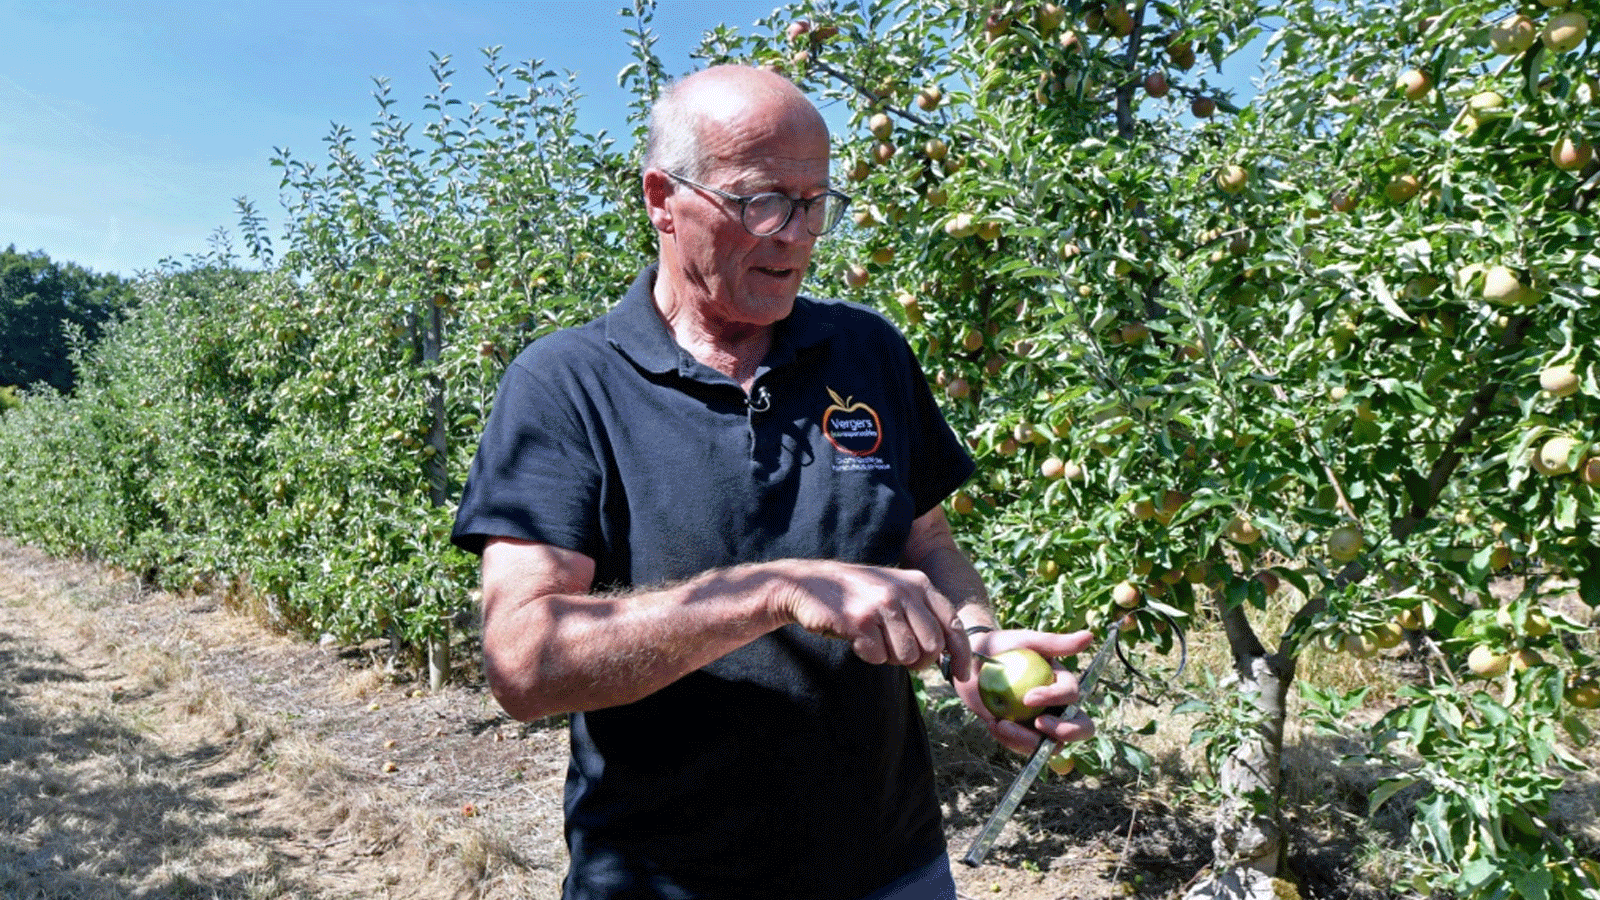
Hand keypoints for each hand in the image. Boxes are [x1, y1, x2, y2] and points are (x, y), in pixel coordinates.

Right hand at [769, 560, 970, 673]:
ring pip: (906, 655)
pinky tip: (857, 638)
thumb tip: (947, 654)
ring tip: (874, 639)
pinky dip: (868, 655)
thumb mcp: (895, 591)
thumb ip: (922, 614)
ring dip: (890, 657)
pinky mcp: (860, 621)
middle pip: (932, 646)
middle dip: (920, 660)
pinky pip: (878, 656)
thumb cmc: (856, 594)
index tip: (963, 675)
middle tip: (899, 655)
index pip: (953, 623)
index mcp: (918, 583)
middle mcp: (903, 591)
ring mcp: (882, 605)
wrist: (807, 584)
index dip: (962, 654)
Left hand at [956, 628, 1096, 754]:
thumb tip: (1090, 636)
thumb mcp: (1028, 641)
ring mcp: (1041, 724)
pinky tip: (993, 724)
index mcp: (1063, 686)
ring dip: (1027, 740)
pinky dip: (1009, 740)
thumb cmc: (1004, 646)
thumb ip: (1057, 643)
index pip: (1071, 696)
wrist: (974, 661)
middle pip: (1080, 728)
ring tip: (1000, 725)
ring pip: (1051, 745)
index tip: (1028, 697)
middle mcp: (1058, 708)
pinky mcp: (1022, 735)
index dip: (1055, 698)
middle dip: (1067, 731)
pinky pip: (1023, 747)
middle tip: (1041, 724)